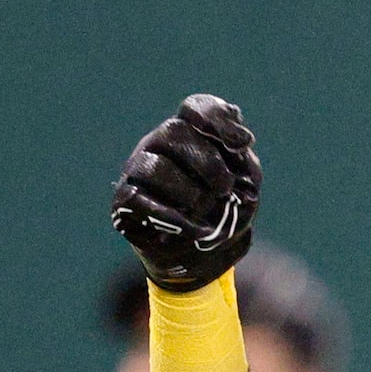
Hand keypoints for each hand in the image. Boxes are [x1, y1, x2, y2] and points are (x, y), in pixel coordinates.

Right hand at [111, 94, 260, 290]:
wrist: (204, 260)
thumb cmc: (222, 218)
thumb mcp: (245, 190)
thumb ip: (244, 163)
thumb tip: (240, 140)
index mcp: (189, 138)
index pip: (195, 110)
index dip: (216, 119)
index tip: (243, 143)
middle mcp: (159, 147)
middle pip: (174, 132)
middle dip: (207, 162)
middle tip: (225, 189)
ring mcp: (138, 173)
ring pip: (154, 166)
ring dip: (189, 192)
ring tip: (206, 212)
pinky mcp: (126, 204)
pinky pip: (139, 201)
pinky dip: (171, 217)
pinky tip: (193, 230)